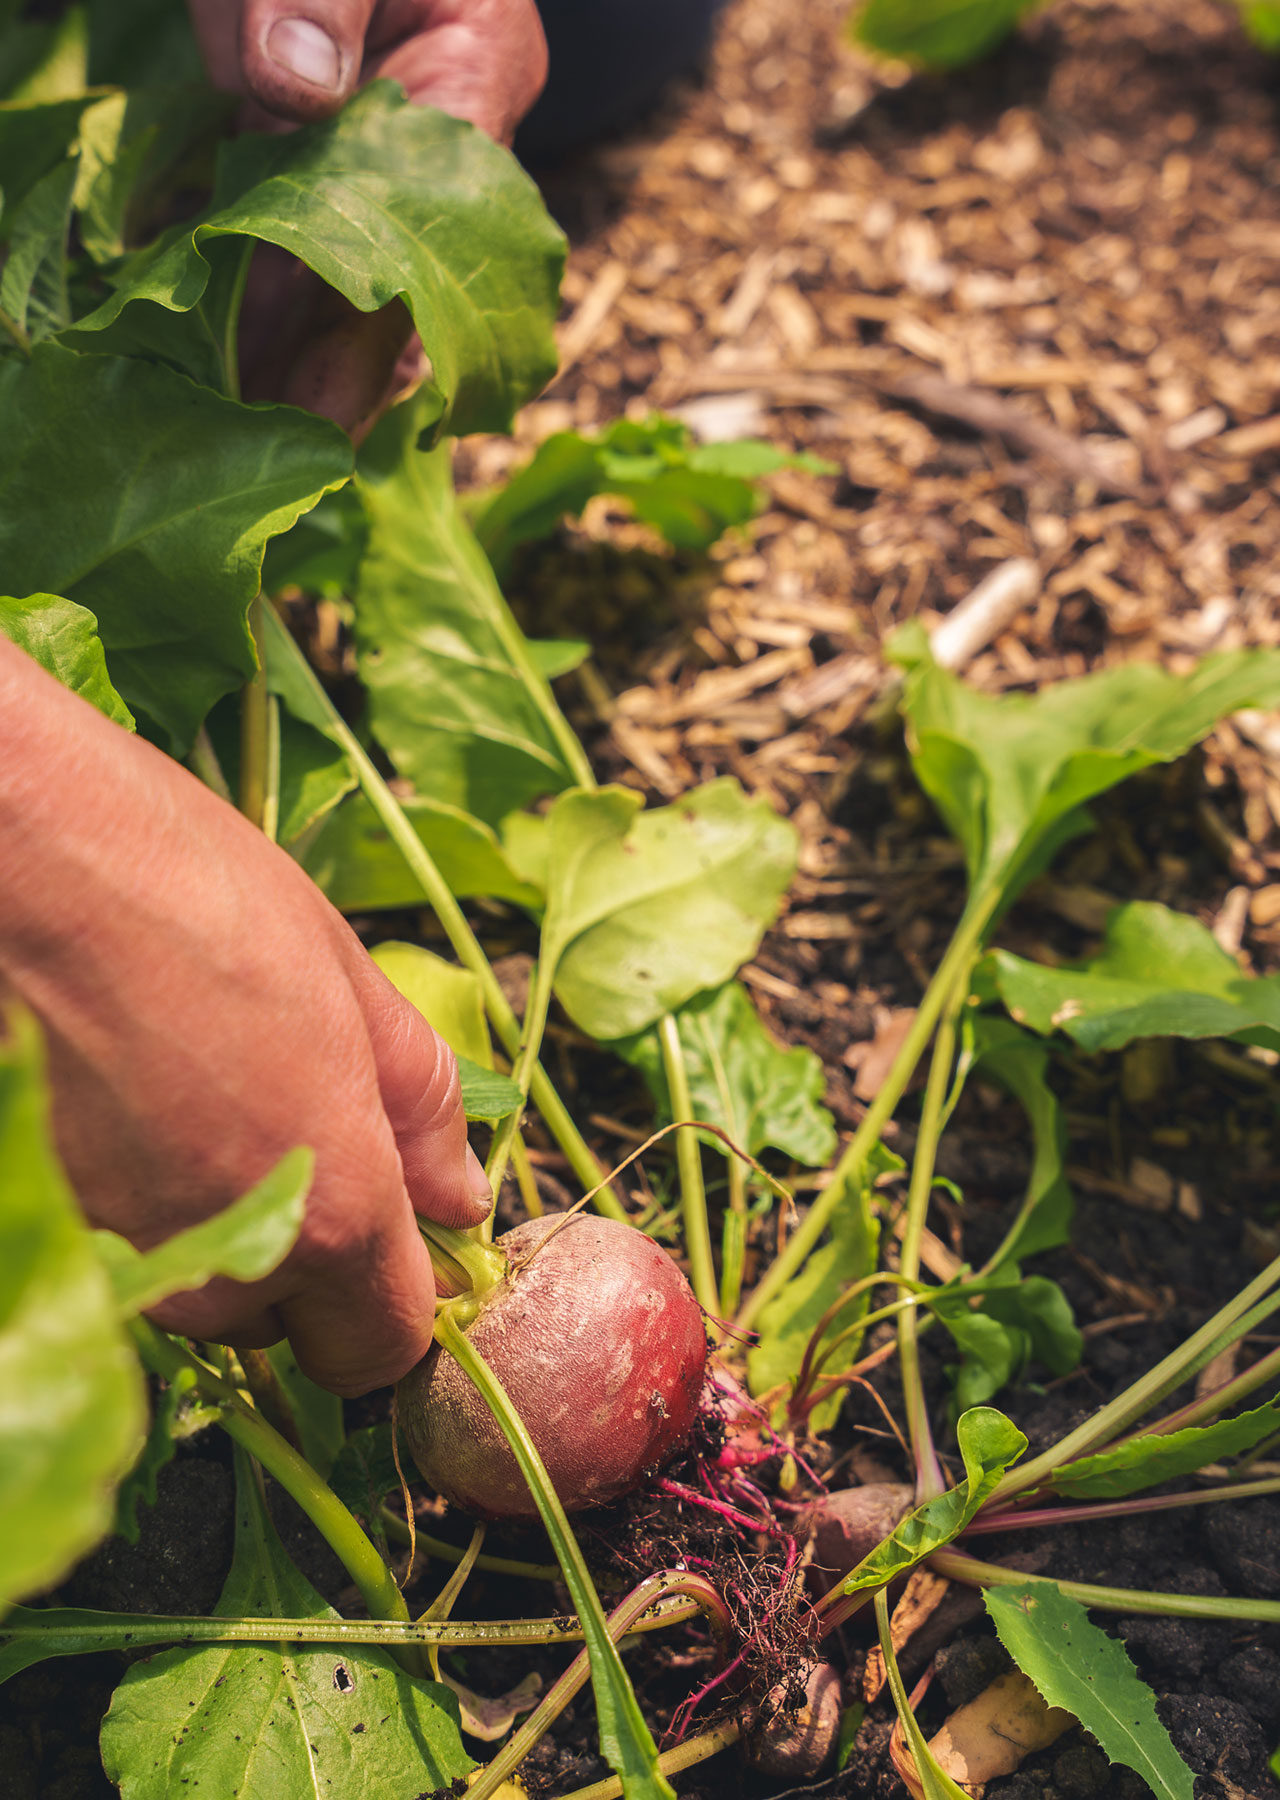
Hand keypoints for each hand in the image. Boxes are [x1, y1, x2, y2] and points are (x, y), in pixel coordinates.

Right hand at [0, 637, 491, 1395]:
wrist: (20, 861)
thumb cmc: (193, 895)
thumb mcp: (348, 977)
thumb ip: (420, 1107)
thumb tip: (461, 1197)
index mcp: (333, 1213)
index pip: (382, 1349)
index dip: (395, 1297)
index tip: (390, 1230)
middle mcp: (225, 1266)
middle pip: (282, 1320)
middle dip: (297, 1247)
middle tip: (274, 1112)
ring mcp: (121, 1255)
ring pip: (195, 1284)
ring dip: (206, 1218)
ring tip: (186, 1086)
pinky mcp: (47, 1224)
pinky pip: (121, 1249)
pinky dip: (130, 1198)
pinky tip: (119, 1095)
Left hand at [187, 0, 548, 434]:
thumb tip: (289, 89)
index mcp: (479, 74)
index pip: (437, 242)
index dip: (378, 344)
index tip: (317, 421)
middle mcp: (454, 135)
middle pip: (403, 286)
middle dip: (332, 376)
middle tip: (261, 456)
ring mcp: (395, 146)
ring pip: (354, 276)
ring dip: (294, 351)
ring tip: (232, 428)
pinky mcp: (336, 143)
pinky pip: (309, 239)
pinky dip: (264, 292)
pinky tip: (217, 347)